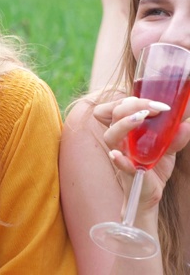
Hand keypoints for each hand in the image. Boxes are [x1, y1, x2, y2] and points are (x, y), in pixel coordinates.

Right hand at [93, 96, 189, 210]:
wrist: (151, 193)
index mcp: (128, 129)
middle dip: (133, 105)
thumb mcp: (169, 148)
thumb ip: (175, 135)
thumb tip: (185, 124)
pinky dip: (118, 158)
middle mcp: (121, 139)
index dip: (133, 99)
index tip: (158, 102)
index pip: (119, 106)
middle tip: (156, 108)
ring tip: (141, 118)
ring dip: (124, 124)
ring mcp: (122, 153)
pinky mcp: (127, 170)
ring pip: (110, 135)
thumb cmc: (155, 166)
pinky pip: (119, 162)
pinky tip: (118, 155)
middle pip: (113, 114)